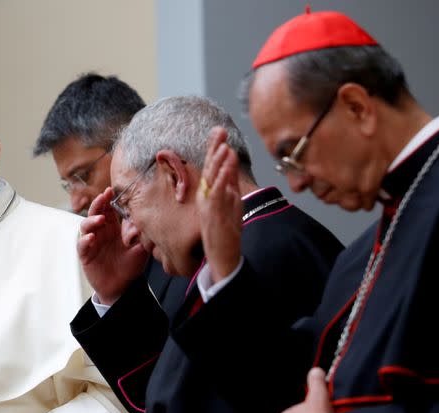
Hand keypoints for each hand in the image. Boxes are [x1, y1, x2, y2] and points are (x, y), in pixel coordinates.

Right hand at [77, 187, 147, 304]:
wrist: (123, 287)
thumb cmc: (131, 266)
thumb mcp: (141, 250)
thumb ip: (140, 237)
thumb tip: (139, 223)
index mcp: (114, 228)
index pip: (109, 209)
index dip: (108, 199)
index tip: (110, 190)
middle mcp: (101, 232)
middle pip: (95, 213)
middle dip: (98, 204)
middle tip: (102, 198)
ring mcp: (92, 243)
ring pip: (85, 226)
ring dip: (91, 220)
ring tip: (99, 219)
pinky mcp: (86, 255)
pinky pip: (82, 245)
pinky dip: (85, 240)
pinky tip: (91, 238)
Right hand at [197, 127, 242, 281]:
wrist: (222, 256)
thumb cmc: (226, 232)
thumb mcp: (232, 202)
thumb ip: (231, 183)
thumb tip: (231, 163)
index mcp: (211, 192)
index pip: (213, 166)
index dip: (215, 148)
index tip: (219, 131)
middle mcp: (206, 196)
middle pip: (210, 168)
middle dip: (214, 148)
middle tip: (219, 130)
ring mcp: (208, 204)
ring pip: (212, 178)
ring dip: (218, 160)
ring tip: (224, 144)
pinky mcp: (212, 213)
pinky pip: (217, 192)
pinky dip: (222, 177)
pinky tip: (227, 165)